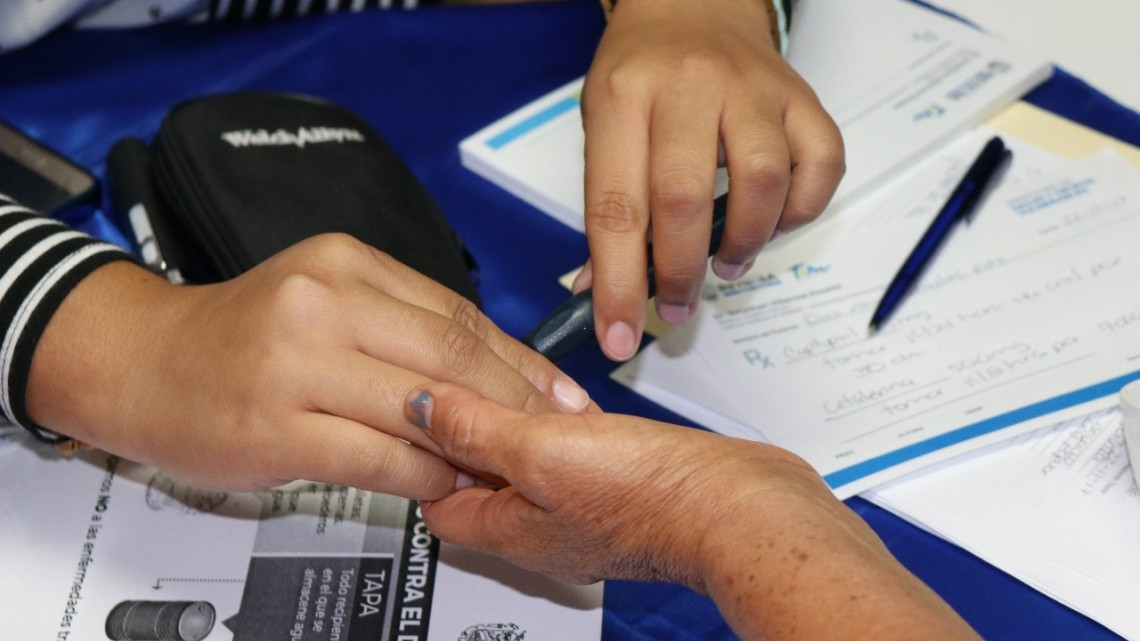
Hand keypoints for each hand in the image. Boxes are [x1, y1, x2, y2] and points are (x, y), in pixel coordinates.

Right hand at [25, 234, 593, 498]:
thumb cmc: (242, 339)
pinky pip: (380, 458)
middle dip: (518, 403)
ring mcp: (298, 363)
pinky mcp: (277, 426)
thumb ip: (404, 327)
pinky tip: (442, 484)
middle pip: (454, 357)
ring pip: (424, 408)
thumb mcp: (326, 302)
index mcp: (346, 263)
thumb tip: (496, 373)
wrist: (143, 362)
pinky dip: (424, 477)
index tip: (561, 395)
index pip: (460, 315)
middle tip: (554, 435)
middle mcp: (324, 301)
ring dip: (476, 444)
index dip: (522, 363)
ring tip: (505, 465)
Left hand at [402, 383, 978, 640]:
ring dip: (514, 421)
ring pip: (528, 459)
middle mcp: (543, 525)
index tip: (410, 407)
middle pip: (480, 478)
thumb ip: (477, 429)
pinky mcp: (619, 482)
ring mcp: (582, 506)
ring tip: (503, 380)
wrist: (741, 507)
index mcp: (511, 529)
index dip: (418, 452)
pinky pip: (572, 450)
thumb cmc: (653, 498)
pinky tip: (566, 396)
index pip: (436, 498)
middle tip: (454, 383)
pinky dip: (560, 422)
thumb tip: (417, 405)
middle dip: (464, 432)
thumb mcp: (543, 452)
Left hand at [581, 0, 843, 359]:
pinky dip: (800, 210)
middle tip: (677, 305)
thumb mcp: (601, 126)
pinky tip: (772, 221)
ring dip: (743, 243)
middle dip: (680, 274)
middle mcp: (688, 86)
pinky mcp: (801, 96)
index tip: (619, 335)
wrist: (692, 2)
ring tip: (725, 262)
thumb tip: (605, 295)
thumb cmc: (642, 73)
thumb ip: (606, 210)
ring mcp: (752, 88)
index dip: (617, 284)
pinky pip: (820, 164)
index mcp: (623, 97)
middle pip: (684, 199)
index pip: (615, 207)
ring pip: (760, 181)